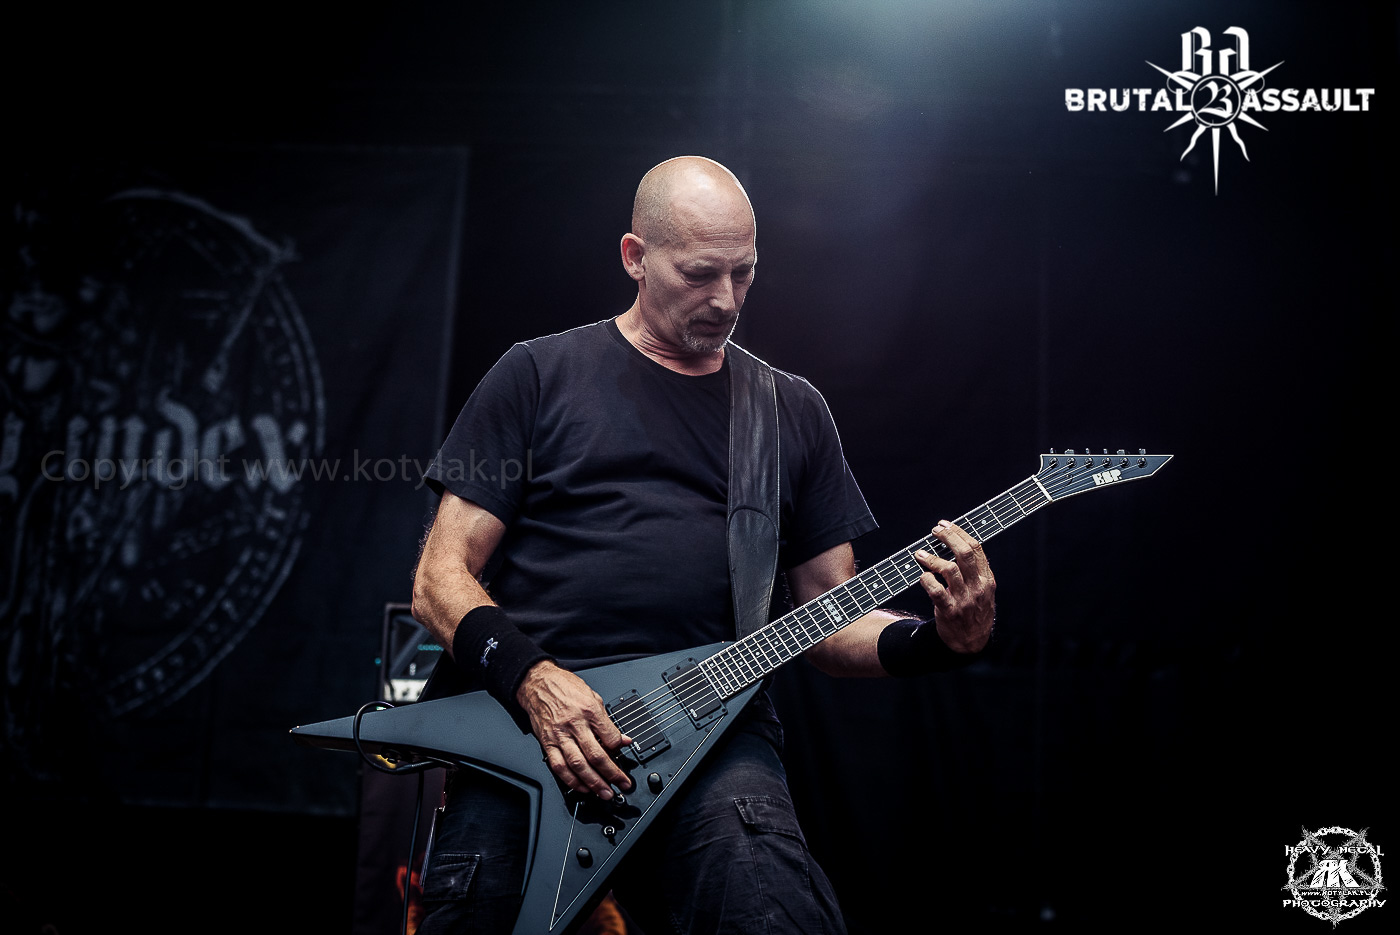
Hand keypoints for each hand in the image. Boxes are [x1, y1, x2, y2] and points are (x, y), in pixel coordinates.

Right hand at [516, 660, 634, 798]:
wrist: (537, 683)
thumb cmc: (564, 687)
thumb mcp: (593, 696)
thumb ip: (607, 721)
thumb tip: (623, 739)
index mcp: (589, 710)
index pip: (609, 736)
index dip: (620, 749)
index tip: (624, 756)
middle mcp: (574, 724)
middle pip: (595, 755)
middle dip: (611, 773)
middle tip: (621, 785)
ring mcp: (559, 735)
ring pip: (578, 764)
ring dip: (593, 782)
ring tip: (604, 792)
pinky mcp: (547, 743)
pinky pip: (559, 766)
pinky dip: (571, 780)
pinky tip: (582, 787)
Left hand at [915, 520, 995, 652]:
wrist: (971, 643)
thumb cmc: (974, 611)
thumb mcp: (982, 590)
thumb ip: (973, 570)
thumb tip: (956, 543)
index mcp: (986, 579)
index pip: (976, 549)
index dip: (959, 533)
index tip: (945, 524)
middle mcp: (977, 588)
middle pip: (964, 554)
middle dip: (948, 538)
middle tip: (934, 531)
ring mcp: (964, 600)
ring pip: (949, 570)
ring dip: (932, 559)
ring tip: (920, 554)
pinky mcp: (949, 612)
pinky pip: (936, 591)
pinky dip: (926, 580)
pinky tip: (922, 576)